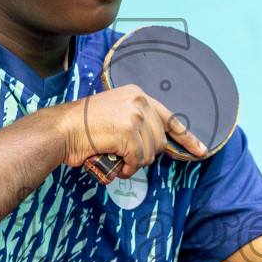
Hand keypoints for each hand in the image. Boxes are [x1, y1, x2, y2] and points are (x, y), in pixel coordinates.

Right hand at [53, 86, 206, 178]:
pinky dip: (126, 167)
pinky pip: (138, 160)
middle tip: (122, 155)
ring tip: (114, 156)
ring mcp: (135, 115)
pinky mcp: (129, 131)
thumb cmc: (82, 128)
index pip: (170, 117)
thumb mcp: (114, 114)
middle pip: (160, 141)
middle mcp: (139, 100)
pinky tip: (113, 161)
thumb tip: (157, 146)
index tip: (200, 150)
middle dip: (144, 155)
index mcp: (137, 94)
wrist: (61, 129)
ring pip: (151, 153)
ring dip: (133, 162)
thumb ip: (136, 123)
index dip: (186, 137)